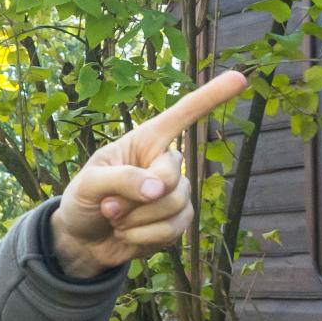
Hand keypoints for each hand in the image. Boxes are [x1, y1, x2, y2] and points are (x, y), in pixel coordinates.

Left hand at [50, 70, 250, 277]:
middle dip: (139, 200)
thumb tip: (159, 189)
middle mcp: (164, 163)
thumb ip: (121, 180)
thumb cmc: (82, 202)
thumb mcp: (88, 184)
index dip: (211, 97)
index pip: (182, 115)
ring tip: (115, 221)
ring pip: (176, 208)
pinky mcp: (176, 222)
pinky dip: (144, 238)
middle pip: (173, 178)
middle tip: (109, 207)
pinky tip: (127, 236)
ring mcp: (173, 193)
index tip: (239, 78)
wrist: (82, 242)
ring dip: (138, 222)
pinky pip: (174, 231)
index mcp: (145, 141)